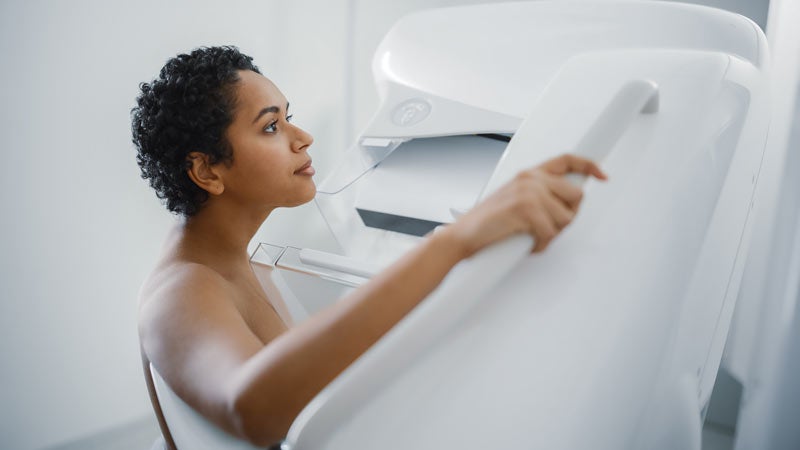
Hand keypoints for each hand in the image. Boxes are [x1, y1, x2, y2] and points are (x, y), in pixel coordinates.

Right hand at [445, 154, 606, 256]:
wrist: (463, 236)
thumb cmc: (488, 224)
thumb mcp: (515, 200)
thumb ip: (540, 196)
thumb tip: (566, 205)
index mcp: (529, 174)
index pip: (567, 160)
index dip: (589, 166)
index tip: (602, 175)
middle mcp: (531, 178)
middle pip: (576, 196)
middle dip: (567, 217)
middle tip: (548, 228)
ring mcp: (529, 192)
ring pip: (566, 218)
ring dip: (552, 234)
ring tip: (533, 237)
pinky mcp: (526, 209)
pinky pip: (551, 232)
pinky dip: (541, 245)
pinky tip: (528, 244)